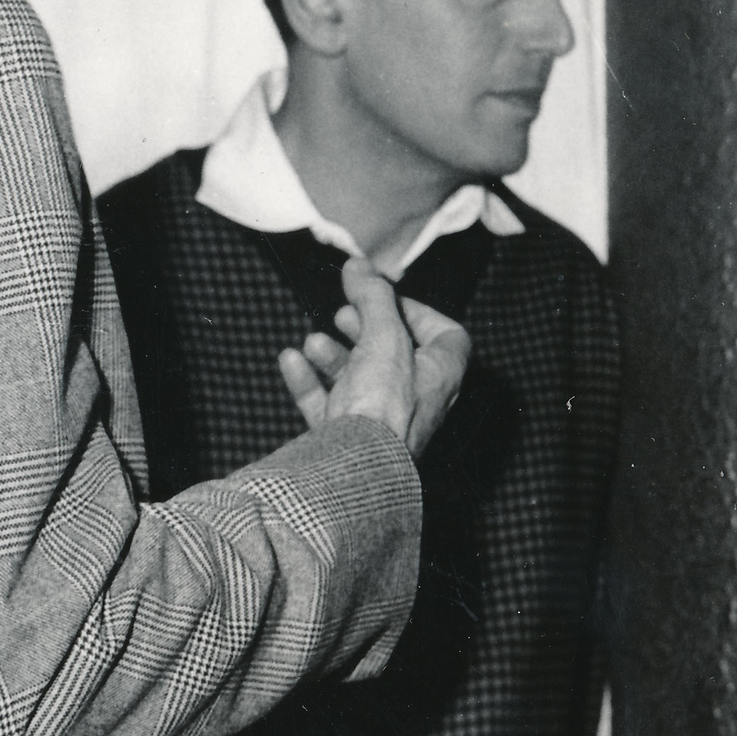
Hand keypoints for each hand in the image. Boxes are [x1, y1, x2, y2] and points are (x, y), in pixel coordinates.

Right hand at [276, 259, 471, 455]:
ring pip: (359, 381)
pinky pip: (328, 407)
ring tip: (314, 340)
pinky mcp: (348, 442)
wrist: (354, 470)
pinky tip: (290, 360)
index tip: (385, 298)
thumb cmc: (383, 407)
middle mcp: (416, 401)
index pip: (446, 335)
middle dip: (365, 330)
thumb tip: (359, 265)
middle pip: (395, 355)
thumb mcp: (384, 337)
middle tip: (344, 314)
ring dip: (334, 355)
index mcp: (440, 376)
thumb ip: (373, 297)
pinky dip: (308, 381)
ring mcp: (381, 424)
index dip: (418, 311)